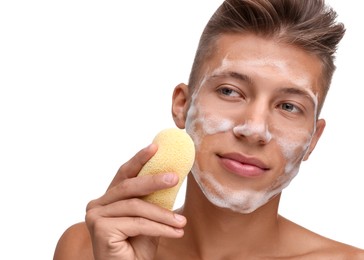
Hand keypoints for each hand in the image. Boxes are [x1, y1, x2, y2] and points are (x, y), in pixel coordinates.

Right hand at [85, 144, 186, 259]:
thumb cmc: (137, 248)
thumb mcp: (149, 219)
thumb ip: (153, 200)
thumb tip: (172, 175)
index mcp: (107, 199)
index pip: (124, 174)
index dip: (139, 159)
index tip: (156, 147)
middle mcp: (97, 204)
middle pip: (129, 186)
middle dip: (154, 180)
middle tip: (175, 178)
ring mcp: (95, 216)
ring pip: (136, 206)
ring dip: (163, 215)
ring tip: (182, 222)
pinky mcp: (100, 228)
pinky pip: (137, 222)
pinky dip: (160, 227)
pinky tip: (176, 232)